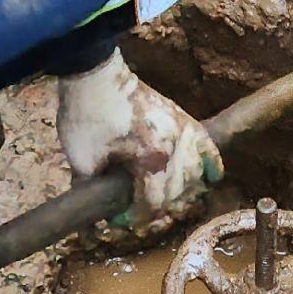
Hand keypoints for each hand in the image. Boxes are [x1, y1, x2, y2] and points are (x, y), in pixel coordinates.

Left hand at [58, 49, 222, 221]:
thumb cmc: (87, 115)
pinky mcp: (182, 117)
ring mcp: (182, 131)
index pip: (153, 204)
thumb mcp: (81, 161)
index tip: (117, 220)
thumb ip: (94, 189)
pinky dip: (211, 164)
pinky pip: (207, 147)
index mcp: (151, 160)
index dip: (135, 218)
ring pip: (196, 173)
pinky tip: (210, 178)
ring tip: (162, 195)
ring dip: (181, 190)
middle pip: (176, 193)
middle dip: (155, 207)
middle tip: (134, 209)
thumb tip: (99, 210)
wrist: (94, 73)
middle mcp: (174, 148)